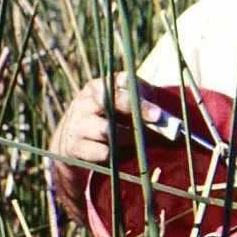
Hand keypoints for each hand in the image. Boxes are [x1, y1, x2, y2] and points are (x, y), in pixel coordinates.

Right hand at [49, 73, 161, 223]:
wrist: (72, 140)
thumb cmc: (108, 118)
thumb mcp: (124, 103)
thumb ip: (142, 100)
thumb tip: (164, 114)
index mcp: (98, 87)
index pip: (118, 82)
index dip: (138, 93)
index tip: (157, 109)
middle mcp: (84, 102)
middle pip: (109, 100)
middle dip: (135, 108)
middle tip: (158, 118)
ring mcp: (77, 124)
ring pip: (106, 130)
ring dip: (127, 136)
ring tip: (136, 139)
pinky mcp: (73, 146)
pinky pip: (101, 151)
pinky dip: (114, 154)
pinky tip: (117, 153)